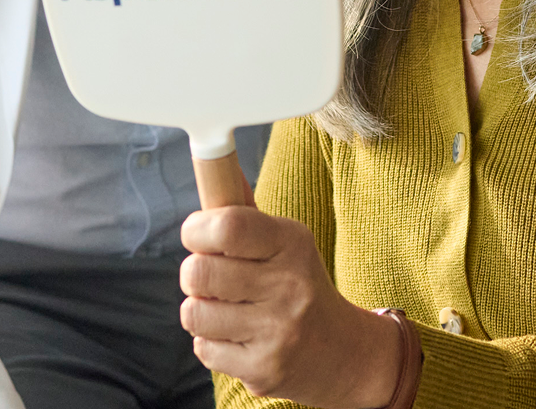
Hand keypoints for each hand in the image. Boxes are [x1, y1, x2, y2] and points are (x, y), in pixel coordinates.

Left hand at [179, 207, 401, 407]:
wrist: (341, 350)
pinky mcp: (263, 369)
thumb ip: (244, 210)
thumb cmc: (298, 284)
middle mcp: (288, 285)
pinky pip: (203, 348)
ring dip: (200, 309)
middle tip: (212, 277)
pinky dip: (210, 341)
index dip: (196, 228)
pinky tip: (236, 335)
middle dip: (194, 273)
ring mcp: (277, 331)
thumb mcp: (284, 241)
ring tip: (224, 307)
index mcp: (292, 243)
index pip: (228, 226)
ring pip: (194, 313)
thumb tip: (215, 166)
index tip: (196, 233)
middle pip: (199, 272)